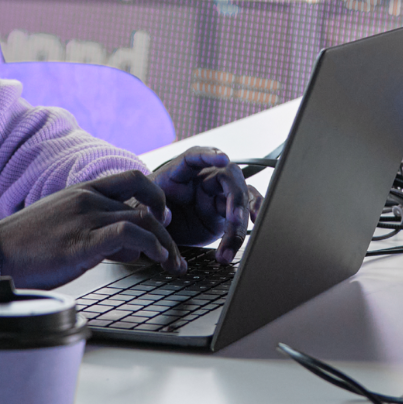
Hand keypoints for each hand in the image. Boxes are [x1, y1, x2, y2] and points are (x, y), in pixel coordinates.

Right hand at [0, 171, 182, 289]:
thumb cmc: (26, 245)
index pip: (133, 179)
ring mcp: (85, 218)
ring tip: (172, 265)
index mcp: (84, 190)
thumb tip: (129, 246)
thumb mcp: (66, 226)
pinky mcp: (81, 242)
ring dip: (165, 245)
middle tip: (176, 254)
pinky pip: (128, 233)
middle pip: (146, 206)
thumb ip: (98, 229)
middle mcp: (88, 199)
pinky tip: (156, 259)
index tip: (164, 220)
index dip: (156, 197)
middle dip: (167, 232)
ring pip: (143, 220)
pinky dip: (150, 245)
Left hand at [151, 147, 261, 262]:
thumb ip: (150, 211)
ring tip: (229, 247)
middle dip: (234, 198)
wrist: (155, 227)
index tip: (223, 158)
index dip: (209, 156)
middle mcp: (202, 177)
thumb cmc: (149, 211)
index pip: (194, 157)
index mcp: (179, 170)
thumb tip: (160, 216)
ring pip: (239, 198)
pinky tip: (257, 223)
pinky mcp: (225, 210)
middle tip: (233, 219)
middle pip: (227, 178)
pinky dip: (253, 213)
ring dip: (240, 221)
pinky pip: (245, 207)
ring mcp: (216, 193)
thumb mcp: (144, 210)